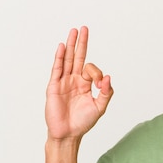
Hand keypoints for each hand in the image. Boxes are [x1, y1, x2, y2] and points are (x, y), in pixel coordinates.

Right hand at [45, 26, 112, 140]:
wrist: (68, 134)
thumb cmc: (83, 122)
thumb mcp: (100, 107)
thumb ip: (106, 92)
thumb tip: (108, 77)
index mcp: (85, 84)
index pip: (91, 69)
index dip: (97, 72)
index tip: (99, 83)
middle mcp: (74, 80)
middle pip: (77, 57)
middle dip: (81, 43)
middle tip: (84, 28)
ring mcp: (63, 82)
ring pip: (67, 59)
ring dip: (70, 45)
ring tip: (73, 31)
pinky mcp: (54, 86)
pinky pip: (57, 69)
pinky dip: (59, 57)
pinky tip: (62, 47)